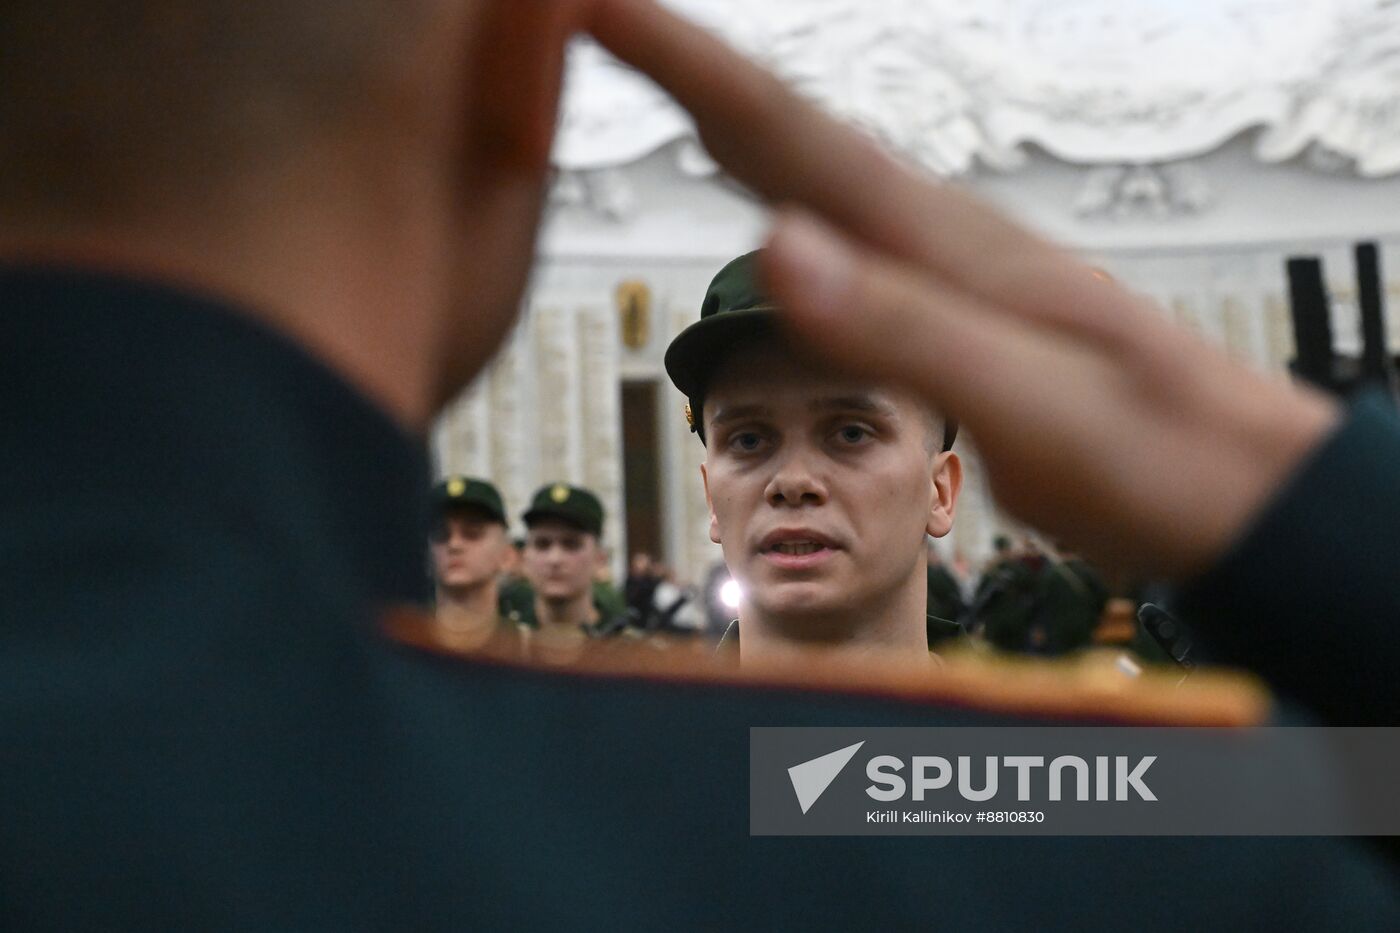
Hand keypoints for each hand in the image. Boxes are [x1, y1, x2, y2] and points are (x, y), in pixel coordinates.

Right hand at [586, 0, 1338, 577]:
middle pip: (794, 136)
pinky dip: (788, 195)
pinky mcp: (957, 306)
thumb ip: (904, 326)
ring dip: (734, 120)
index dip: (690, 67)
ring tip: (667, 81)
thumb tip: (777, 242)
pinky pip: (847, 229)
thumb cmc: (1153, 456)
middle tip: (601, 17)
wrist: (1235, 487)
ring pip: (818, 174)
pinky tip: (777, 205)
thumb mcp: (1032, 406)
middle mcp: (942, 239)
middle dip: (692, 70)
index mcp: (945, 250)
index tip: (599, 4)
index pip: (794, 137)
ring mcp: (951, 268)